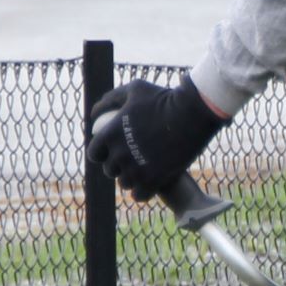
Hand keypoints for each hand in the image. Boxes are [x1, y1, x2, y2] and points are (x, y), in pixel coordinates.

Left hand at [85, 78, 225, 199]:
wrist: (191, 114)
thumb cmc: (162, 98)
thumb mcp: (134, 90)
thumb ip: (111, 99)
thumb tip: (95, 113)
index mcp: (110, 135)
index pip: (94, 153)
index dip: (100, 153)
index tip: (110, 151)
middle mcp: (119, 154)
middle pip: (110, 170)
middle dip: (116, 167)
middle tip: (129, 160)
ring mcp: (136, 170)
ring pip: (125, 183)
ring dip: (130, 179)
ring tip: (140, 172)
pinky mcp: (153, 181)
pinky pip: (139, 195)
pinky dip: (142, 192)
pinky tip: (148, 184)